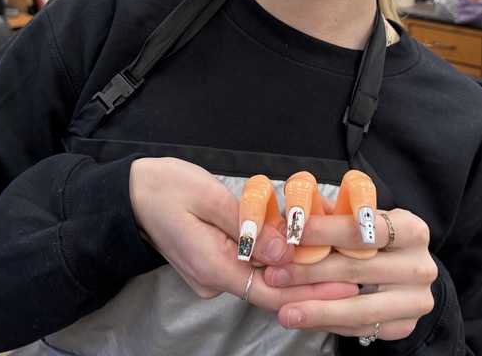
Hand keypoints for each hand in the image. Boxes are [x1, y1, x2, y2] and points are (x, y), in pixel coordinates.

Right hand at [129, 158, 357, 307]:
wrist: (127, 195)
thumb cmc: (163, 188)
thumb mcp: (207, 196)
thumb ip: (248, 225)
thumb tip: (285, 252)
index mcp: (213, 267)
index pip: (272, 292)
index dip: (311, 292)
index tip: (347, 286)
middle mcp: (215, 279)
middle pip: (273, 287)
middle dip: (312, 279)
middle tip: (354, 269)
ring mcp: (214, 275)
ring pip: (264, 276)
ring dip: (296, 266)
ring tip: (336, 251)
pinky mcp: (215, 264)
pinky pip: (252, 265)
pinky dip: (277, 257)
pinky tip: (302, 242)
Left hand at [263, 208, 436, 342]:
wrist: (408, 272)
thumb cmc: (376, 239)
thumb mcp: (362, 218)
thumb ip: (332, 214)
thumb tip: (296, 212)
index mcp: (412, 230)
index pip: (364, 229)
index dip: (324, 231)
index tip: (290, 234)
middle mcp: (420, 265)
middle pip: (357, 269)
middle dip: (310, 271)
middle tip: (275, 274)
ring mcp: (416, 300)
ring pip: (360, 307)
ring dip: (317, 309)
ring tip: (284, 311)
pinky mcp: (405, 326)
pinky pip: (361, 328)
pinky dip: (329, 323)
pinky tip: (304, 319)